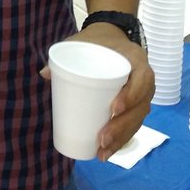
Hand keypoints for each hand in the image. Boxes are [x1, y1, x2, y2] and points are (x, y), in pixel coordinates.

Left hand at [75, 22, 153, 159]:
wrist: (112, 37)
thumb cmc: (99, 41)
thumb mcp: (84, 41)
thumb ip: (67, 52)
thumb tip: (44, 74)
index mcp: (136, 60)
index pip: (142, 80)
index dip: (131, 96)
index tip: (113, 108)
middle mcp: (145, 79)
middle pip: (140, 107)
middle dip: (122, 127)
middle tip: (102, 139)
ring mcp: (142, 94)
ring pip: (138, 120)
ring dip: (121, 139)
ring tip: (102, 152)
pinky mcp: (136, 105)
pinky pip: (134, 125)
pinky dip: (121, 140)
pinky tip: (108, 153)